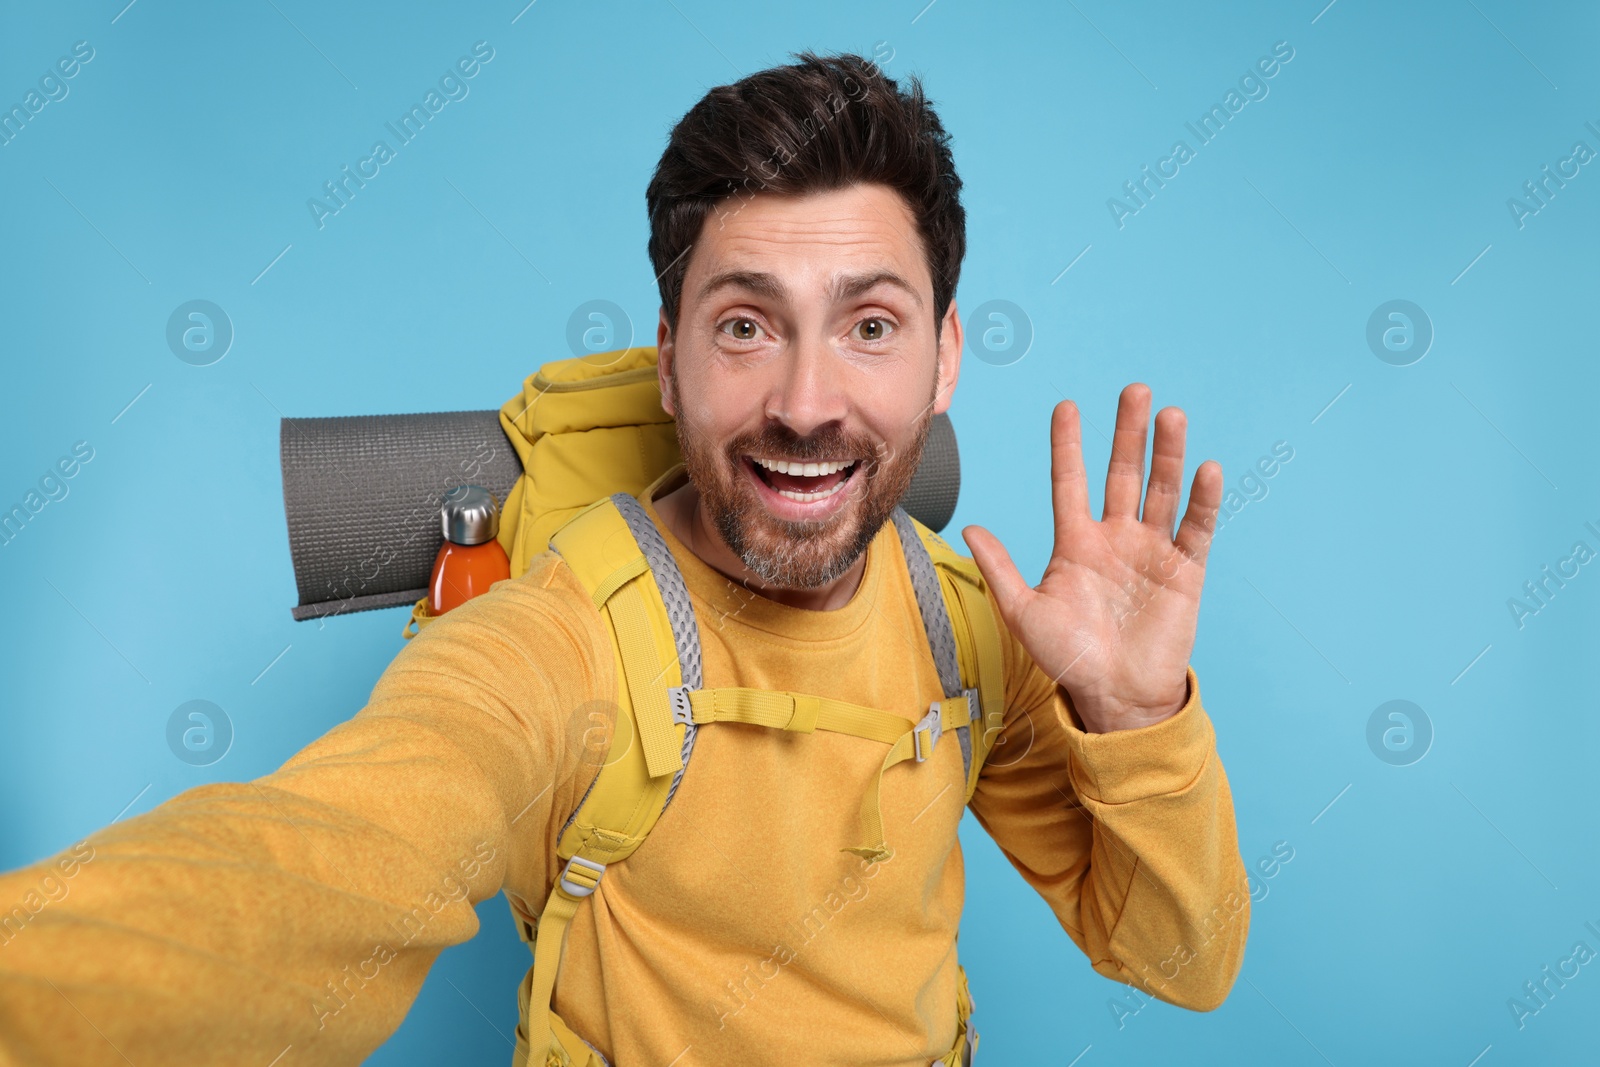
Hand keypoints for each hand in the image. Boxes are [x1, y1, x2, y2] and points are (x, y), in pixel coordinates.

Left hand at [961, 385, 1220, 732]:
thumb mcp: (1024, 613)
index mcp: (1076, 543)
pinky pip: (1195, 528)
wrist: (1114, 698)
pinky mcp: (1185, 571)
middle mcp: (1115, 538)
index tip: (1067, 406)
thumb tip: (970, 528)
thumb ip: (1000, 569)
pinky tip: (1205, 469)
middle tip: (1134, 391)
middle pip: (1122, 474)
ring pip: (1161, 491)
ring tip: (1171, 415)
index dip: (1069, 445)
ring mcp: (1152, 551)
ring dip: (1168, 453)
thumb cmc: (1068, 659)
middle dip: (1127, 433)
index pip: (1070, 482)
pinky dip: (1202, 500)